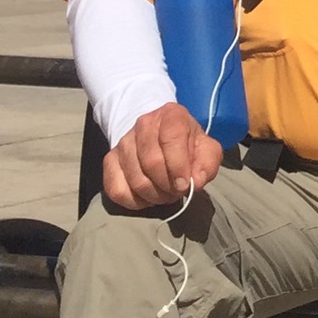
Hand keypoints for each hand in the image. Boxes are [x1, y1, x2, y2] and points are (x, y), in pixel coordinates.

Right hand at [102, 103, 222, 209]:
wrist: (161, 138)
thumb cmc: (188, 146)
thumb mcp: (206, 149)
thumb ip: (207, 164)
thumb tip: (195, 182)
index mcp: (171, 115)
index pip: (171, 139)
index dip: (179, 167)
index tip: (185, 185)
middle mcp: (143, 124)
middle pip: (152, 163)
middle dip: (168, 186)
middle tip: (176, 191)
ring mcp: (123, 142)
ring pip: (136, 180)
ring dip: (154, 196)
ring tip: (165, 193)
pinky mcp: (110, 160)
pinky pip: (117, 190)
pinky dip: (135, 202)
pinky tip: (147, 196)